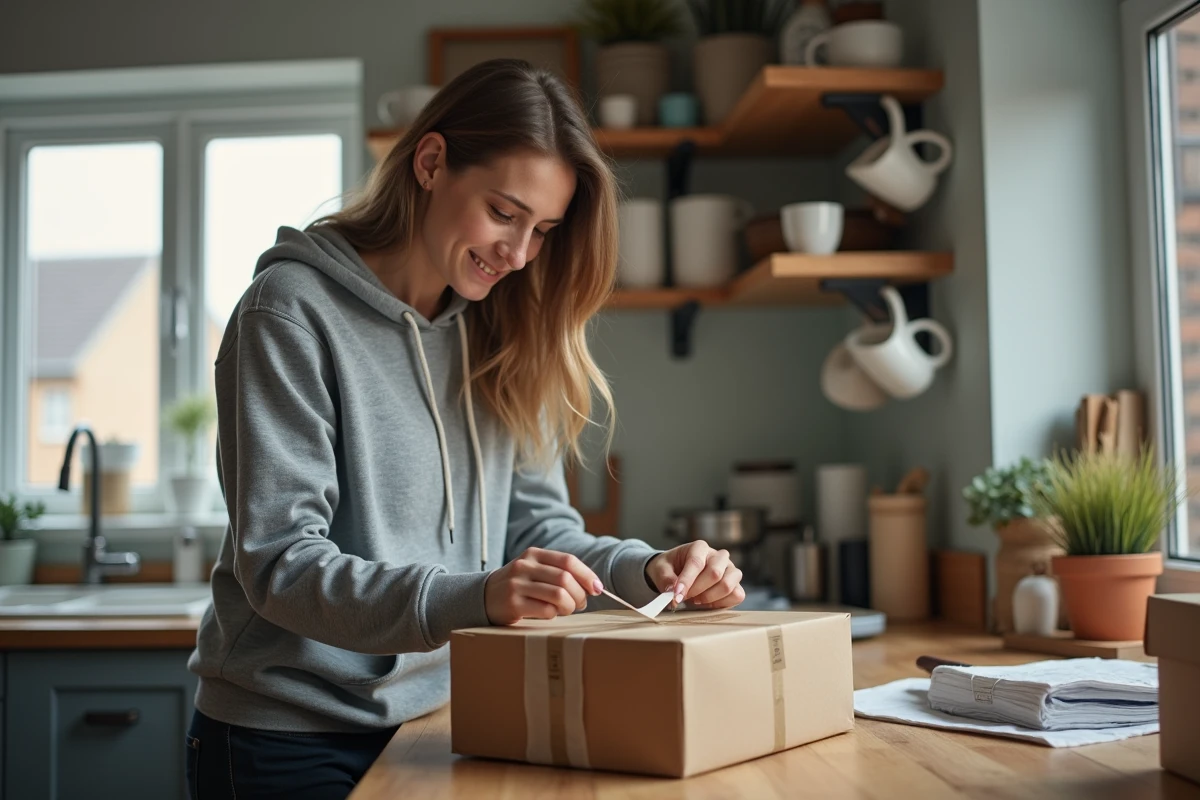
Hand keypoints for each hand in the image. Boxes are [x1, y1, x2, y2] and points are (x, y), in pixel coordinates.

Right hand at [484, 547, 603, 624]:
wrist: (483, 597)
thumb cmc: (519, 585)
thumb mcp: (535, 570)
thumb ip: (560, 572)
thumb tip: (594, 586)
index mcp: (534, 554)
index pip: (568, 561)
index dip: (587, 575)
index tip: (597, 588)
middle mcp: (524, 566)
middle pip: (565, 579)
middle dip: (580, 594)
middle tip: (581, 604)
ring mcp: (517, 585)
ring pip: (558, 595)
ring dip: (570, 606)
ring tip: (567, 609)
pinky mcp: (513, 604)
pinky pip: (546, 611)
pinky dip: (555, 614)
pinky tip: (551, 614)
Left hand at [645, 541, 744, 608]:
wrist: (677, 571)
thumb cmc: (670, 568)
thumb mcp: (661, 569)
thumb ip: (665, 579)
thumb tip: (672, 591)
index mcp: (699, 547)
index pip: (696, 563)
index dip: (686, 581)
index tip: (676, 595)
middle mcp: (718, 556)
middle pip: (715, 573)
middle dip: (697, 590)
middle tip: (684, 597)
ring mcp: (730, 569)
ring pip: (728, 585)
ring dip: (709, 598)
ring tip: (695, 599)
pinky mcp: (736, 584)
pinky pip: (737, 595)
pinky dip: (721, 603)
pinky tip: (707, 603)